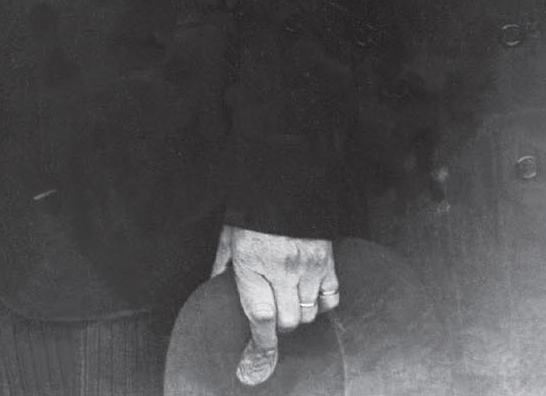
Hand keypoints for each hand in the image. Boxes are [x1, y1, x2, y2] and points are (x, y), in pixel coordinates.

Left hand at [212, 226, 338, 385]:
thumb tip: (214, 287)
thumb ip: (222, 266)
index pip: (260, 317)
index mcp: (252, 264)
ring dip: (298, 313)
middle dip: (278, 324)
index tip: (255, 362)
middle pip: (287, 321)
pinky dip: (322, 303)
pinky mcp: (328, 262)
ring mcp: (308, 268)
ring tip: (288, 299)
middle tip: (271, 312)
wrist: (282, 183)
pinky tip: (310, 294)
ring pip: (310, 313)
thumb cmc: (251, 211)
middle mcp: (282, 271)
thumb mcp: (227, 236)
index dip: (260, 344)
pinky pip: (331, 298)